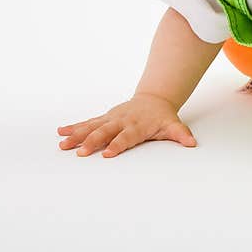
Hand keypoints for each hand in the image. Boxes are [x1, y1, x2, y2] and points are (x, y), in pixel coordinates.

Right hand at [56, 93, 195, 157]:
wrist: (154, 98)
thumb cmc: (162, 116)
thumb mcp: (173, 125)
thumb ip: (180, 134)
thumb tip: (191, 143)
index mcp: (137, 126)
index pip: (127, 137)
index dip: (118, 144)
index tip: (107, 153)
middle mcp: (122, 121)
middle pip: (105, 132)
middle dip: (93, 142)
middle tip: (81, 153)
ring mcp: (111, 118)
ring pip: (92, 127)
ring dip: (77, 135)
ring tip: (63, 143)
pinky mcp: (105, 117)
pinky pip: (88, 122)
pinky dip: (74, 127)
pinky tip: (61, 132)